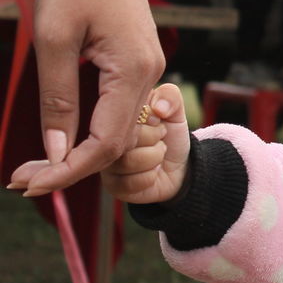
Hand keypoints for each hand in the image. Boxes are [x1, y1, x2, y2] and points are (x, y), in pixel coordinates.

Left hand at [20, 0, 165, 196]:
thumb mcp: (54, 40)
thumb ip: (57, 99)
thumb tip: (55, 151)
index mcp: (134, 71)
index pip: (106, 144)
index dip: (69, 170)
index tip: (29, 184)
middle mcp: (151, 74)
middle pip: (119, 144)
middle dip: (73, 167)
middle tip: (24, 178)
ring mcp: (148, 67)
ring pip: (121, 129)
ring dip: (83, 151)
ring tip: (38, 161)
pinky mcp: (138, 59)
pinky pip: (121, 108)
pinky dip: (93, 128)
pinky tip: (64, 132)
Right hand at [103, 84, 189, 203]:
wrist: (179, 168)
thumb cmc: (171, 136)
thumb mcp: (175, 112)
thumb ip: (170, 97)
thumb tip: (158, 107)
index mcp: (116, 116)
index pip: (126, 116)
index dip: (151, 122)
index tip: (158, 122)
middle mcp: (104, 140)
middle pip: (124, 140)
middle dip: (154, 141)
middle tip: (160, 140)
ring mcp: (105, 163)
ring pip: (127, 162)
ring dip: (154, 159)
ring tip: (158, 154)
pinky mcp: (111, 184)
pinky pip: (128, 183)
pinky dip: (150, 177)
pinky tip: (152, 171)